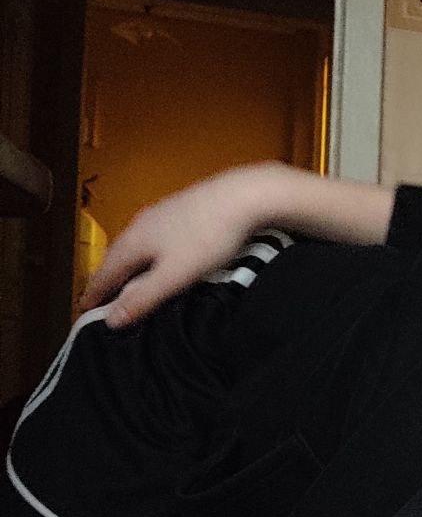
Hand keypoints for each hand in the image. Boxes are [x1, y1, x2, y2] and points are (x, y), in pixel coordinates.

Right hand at [76, 163, 287, 327]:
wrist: (244, 196)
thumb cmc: (207, 238)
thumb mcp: (174, 275)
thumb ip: (143, 297)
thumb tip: (110, 320)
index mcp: (133, 241)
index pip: (104, 272)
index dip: (94, 292)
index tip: (83, 308)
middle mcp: (140, 224)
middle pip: (116, 256)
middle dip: (107, 277)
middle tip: (101, 297)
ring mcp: (160, 213)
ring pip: (135, 244)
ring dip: (127, 263)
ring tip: (126, 278)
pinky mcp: (181, 209)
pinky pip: (153, 236)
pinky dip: (147, 252)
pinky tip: (158, 254)